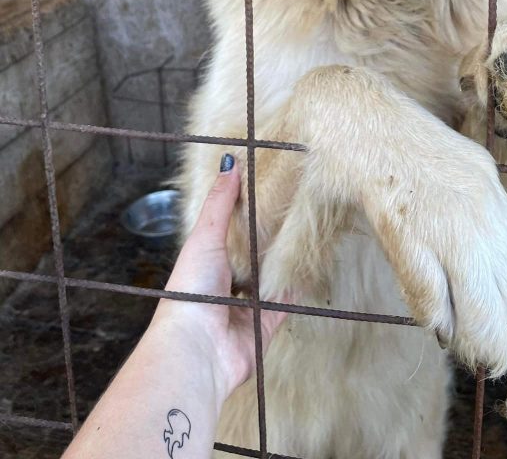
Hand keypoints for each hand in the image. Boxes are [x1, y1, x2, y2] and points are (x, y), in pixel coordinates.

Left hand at [152, 155, 286, 403]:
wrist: (197, 348)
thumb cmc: (192, 290)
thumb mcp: (204, 237)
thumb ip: (220, 203)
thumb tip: (229, 163)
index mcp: (207, 264)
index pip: (229, 235)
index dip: (245, 214)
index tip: (267, 189)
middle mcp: (226, 285)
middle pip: (252, 257)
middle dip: (268, 239)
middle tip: (294, 209)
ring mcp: (246, 306)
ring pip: (270, 278)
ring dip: (283, 262)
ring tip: (306, 232)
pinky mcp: (266, 324)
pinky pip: (286, 302)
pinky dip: (296, 287)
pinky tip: (310, 266)